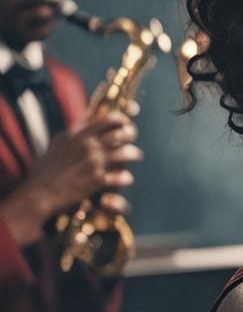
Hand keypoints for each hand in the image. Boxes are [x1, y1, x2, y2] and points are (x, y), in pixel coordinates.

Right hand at [0, 111, 141, 244]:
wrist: (39, 192)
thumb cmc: (47, 169)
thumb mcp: (59, 143)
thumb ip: (75, 132)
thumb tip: (88, 119)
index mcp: (78, 135)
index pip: (107, 119)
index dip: (121, 118)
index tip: (126, 122)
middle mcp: (88, 146)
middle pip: (120, 133)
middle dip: (130, 134)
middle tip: (132, 138)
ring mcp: (93, 162)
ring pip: (126, 153)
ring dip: (134, 154)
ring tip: (135, 156)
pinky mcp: (96, 180)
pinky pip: (121, 176)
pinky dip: (126, 177)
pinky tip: (126, 177)